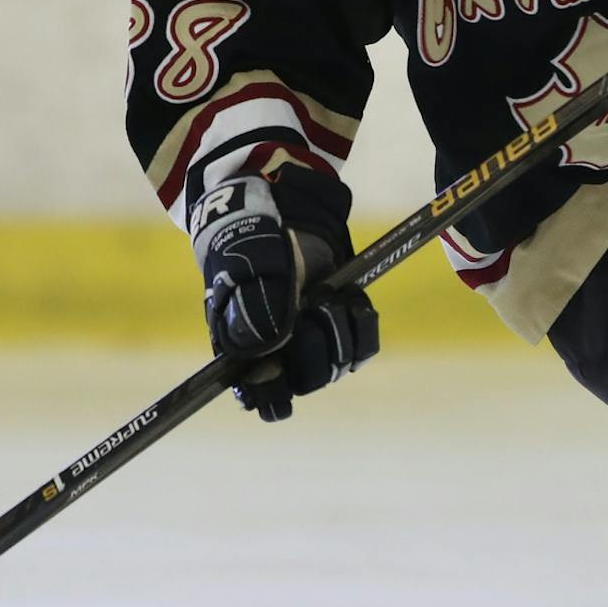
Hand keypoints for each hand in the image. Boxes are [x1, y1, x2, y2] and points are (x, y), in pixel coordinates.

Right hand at [189, 173, 378, 421]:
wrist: (285, 210)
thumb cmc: (252, 239)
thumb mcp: (246, 263)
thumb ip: (253, 302)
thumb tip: (267, 346)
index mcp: (244, 349)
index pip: (259, 396)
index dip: (272, 392)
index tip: (278, 368)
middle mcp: (281, 353)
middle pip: (306, 381)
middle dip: (313, 349)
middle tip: (310, 308)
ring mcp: (313, 340)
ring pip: (337, 365)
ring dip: (338, 331)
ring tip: (325, 295)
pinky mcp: (343, 325)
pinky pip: (364, 346)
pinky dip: (361, 323)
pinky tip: (349, 298)